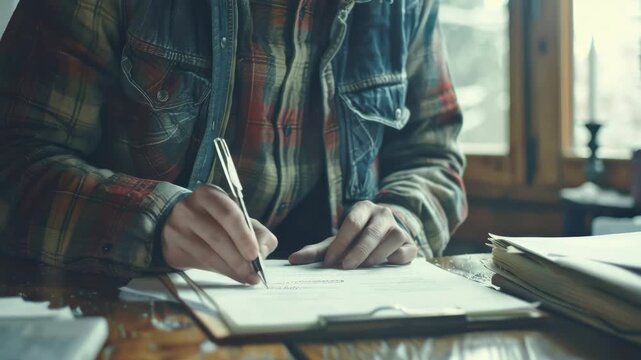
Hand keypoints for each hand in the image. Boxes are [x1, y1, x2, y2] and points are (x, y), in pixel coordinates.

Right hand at [161, 184, 277, 283]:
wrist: (183, 224)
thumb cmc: (217, 220)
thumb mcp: (240, 219)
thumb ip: (258, 232)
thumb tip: (263, 251)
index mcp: (208, 194)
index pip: (228, 214)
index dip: (243, 235)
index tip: (255, 254)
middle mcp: (188, 208)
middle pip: (217, 237)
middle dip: (239, 259)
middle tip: (253, 274)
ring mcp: (176, 228)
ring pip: (208, 254)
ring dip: (231, 269)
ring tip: (247, 277)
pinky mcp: (172, 248)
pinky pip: (199, 263)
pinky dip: (219, 272)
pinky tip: (231, 275)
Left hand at [288, 201, 417, 267]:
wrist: (386, 236)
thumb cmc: (356, 239)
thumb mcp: (337, 241)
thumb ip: (316, 251)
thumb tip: (293, 259)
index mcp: (363, 208)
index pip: (351, 223)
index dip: (340, 243)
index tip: (329, 262)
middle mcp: (383, 214)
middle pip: (371, 232)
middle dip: (358, 251)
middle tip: (345, 267)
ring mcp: (399, 227)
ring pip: (391, 240)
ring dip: (375, 256)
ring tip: (363, 268)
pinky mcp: (410, 244)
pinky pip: (405, 252)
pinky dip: (396, 259)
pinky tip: (385, 266)